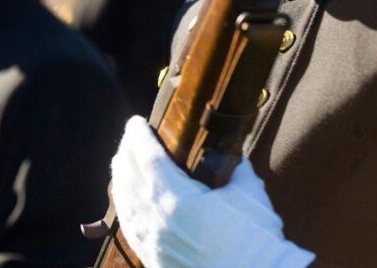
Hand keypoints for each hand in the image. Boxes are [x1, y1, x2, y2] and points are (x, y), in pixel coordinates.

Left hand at [111, 116, 314, 267]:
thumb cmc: (255, 240)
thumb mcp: (250, 195)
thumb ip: (237, 171)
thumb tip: (235, 158)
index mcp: (174, 197)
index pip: (145, 156)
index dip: (137, 136)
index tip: (136, 122)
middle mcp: (154, 218)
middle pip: (128, 176)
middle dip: (127, 153)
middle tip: (131, 139)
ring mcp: (151, 242)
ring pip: (124, 203)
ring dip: (122, 179)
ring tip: (123, 165)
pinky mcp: (154, 260)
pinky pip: (130, 228)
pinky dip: (126, 208)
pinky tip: (128, 203)